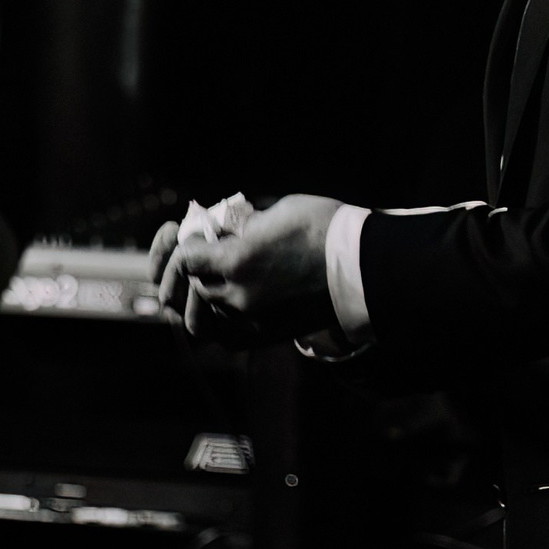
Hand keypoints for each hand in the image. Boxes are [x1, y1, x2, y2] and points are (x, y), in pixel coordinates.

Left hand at [149, 193, 340, 340]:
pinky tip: (226, 301)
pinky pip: (224, 335)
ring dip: (201, 297)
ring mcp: (250, 321)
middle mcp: (236, 296)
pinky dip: (217, 319)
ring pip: (203, 317)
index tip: (200, 234)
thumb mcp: (276, 213)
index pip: (185, 258)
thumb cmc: (325, 229)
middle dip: (189, 270)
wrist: (364, 267)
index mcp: (235, 261)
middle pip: (190, 288)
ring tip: (212, 279)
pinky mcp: (265, 336)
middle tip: (200, 254)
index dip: (185, 243)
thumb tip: (220, 229)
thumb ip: (240, 225)